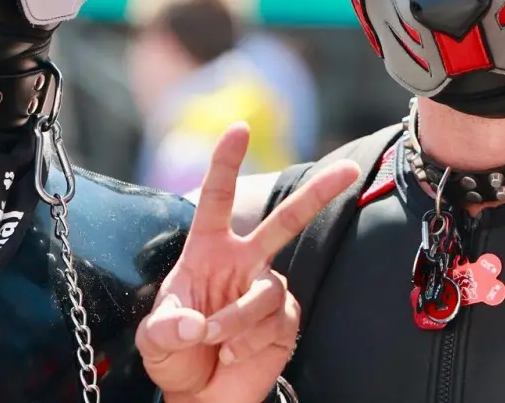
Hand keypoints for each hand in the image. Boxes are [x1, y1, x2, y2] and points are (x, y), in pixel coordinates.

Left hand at [137, 123, 359, 402]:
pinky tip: (234, 354)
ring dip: (235, 320)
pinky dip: (248, 341)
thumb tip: (197, 323)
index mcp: (209, 251)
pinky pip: (274, 321)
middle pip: (285, 221)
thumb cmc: (175, 356)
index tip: (238, 129)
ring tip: (216, 343)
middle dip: (318, 194)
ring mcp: (268, 290)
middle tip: (350, 170)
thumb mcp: (154, 339)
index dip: (226, 163)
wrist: (201, 397)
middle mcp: (244, 262)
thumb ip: (167, 328)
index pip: (217, 200)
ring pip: (264, 291)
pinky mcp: (285, 321)